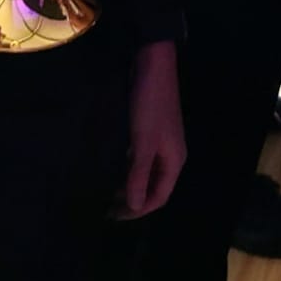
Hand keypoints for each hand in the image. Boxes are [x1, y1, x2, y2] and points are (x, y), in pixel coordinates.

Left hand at [112, 41, 185, 219]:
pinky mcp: (150, 129)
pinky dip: (127, 166)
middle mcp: (170, 154)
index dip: (138, 210)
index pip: (159, 197)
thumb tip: (134, 206)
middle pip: (154, 186)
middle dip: (133, 199)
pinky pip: (140, 157)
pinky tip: (111, 166)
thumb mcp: (142, 143)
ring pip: (146, 171)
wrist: (153, 65)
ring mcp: (161, 141)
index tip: (113, 216)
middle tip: (105, 206)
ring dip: (128, 182)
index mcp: (174, 160)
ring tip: (105, 190)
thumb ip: (138, 175)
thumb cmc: (149, 105)